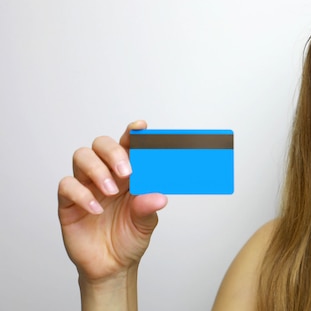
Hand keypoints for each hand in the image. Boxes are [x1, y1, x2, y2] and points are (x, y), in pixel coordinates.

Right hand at [58, 120, 167, 282]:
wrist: (112, 266)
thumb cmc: (129, 238)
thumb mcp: (146, 224)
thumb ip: (148, 208)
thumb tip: (158, 197)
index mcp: (128, 174)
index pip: (128, 146)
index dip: (133, 133)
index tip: (140, 127)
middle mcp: (106, 174)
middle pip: (101, 145)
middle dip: (113, 152)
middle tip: (126, 172)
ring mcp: (86, 186)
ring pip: (82, 157)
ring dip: (97, 170)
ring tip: (110, 191)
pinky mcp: (69, 202)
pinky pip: (67, 186)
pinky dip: (82, 194)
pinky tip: (96, 209)